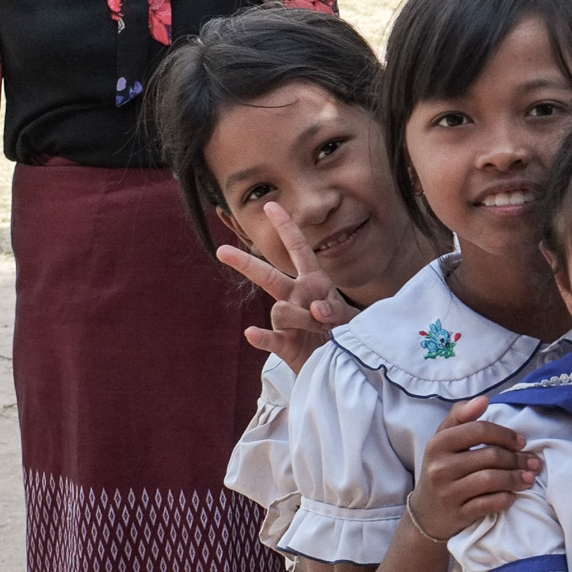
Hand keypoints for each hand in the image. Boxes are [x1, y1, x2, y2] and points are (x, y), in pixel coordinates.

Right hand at [216, 201, 357, 370]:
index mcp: (314, 282)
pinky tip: (251, 333)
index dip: (286, 227)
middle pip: (267, 276)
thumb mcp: (349, 318)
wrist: (343, 365)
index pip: (298, 249)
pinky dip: (262, 336)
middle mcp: (296, 297)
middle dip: (246, 264)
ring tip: (323, 330)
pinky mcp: (284, 344)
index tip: (271, 206)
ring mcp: (287, 321)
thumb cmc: (347, 334)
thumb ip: (335, 310)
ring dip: (303, 320)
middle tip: (222, 251)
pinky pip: (270, 338)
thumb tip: (316, 307)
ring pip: (282, 311)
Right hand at [411, 396, 541, 539]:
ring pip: (491, 479)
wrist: (426, 513)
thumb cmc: (443, 469)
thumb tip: (484, 399)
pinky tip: (512, 496)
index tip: (521, 442)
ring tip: (529, 478)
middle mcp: (440, 467)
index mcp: (438, 443)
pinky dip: (505, 499)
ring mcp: (448, 492)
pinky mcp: (457, 514)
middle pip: (490, 456)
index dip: (505, 434)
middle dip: (518, 459)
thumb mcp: (444, 441)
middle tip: (533, 463)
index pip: (479, 430)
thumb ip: (461, 416)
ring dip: (516, 478)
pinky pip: (489, 504)